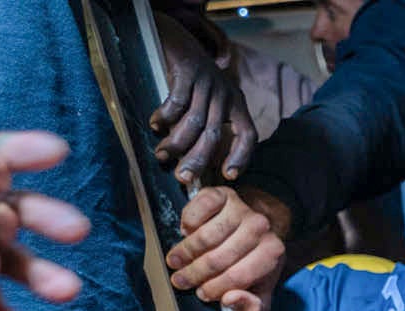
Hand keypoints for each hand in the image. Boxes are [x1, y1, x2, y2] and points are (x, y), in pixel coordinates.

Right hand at [150, 12, 257, 185]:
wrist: (178, 38)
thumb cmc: (192, 78)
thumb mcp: (210, 99)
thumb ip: (210, 124)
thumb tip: (199, 160)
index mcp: (236, 103)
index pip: (248, 134)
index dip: (242, 156)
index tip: (229, 175)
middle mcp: (225, 94)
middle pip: (214, 135)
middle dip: (197, 159)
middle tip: (183, 178)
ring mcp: (207, 82)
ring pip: (194, 122)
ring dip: (177, 143)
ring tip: (162, 154)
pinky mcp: (187, 72)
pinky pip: (177, 102)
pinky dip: (165, 117)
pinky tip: (155, 125)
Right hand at [167, 185, 287, 310]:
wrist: (258, 224)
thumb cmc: (255, 262)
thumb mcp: (260, 292)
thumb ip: (251, 307)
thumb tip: (230, 300)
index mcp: (273, 253)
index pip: (237, 277)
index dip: (215, 288)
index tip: (202, 294)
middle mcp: (260, 227)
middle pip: (218, 258)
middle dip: (195, 274)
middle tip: (181, 280)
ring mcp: (240, 208)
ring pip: (204, 237)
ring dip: (185, 252)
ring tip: (177, 261)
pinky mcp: (221, 194)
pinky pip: (195, 211)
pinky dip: (186, 225)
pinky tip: (187, 234)